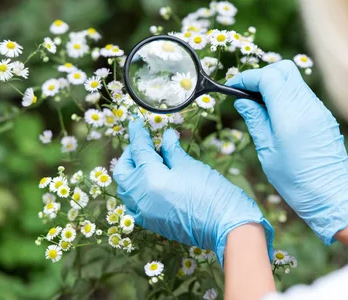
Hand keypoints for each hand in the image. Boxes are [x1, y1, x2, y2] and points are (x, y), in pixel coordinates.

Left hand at [112, 119, 273, 264]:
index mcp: (149, 178)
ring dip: (131, 173)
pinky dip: (136, 191)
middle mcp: (140, 197)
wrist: (224, 226)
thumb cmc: (210, 192)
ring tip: (148, 163)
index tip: (135, 123)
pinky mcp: (150, 223)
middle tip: (143, 144)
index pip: (138, 150)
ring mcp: (143, 213)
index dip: (137, 134)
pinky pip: (133, 204)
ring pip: (125, 189)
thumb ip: (172, 150)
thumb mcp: (189, 165)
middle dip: (130, 155)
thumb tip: (166, 137)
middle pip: (123, 171)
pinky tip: (149, 184)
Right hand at [227, 60, 347, 244]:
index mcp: (290, 115)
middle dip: (262, 75)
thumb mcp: (267, 152)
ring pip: (294, 80)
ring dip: (275, 85)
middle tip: (247, 93)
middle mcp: (307, 106)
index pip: (268, 77)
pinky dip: (286, 95)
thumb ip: (255, 120)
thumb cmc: (296, 180)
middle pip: (284, 70)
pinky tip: (277, 114)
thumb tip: (242, 101)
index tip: (233, 87)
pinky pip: (302, 94)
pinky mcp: (324, 115)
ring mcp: (319, 109)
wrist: (332, 195)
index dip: (248, 78)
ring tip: (260, 106)